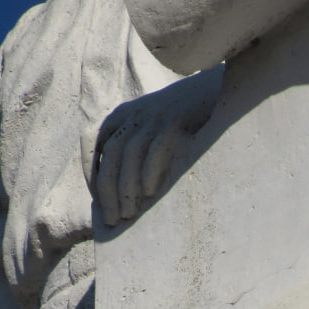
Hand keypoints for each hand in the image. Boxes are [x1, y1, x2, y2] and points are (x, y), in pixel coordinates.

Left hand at [94, 68, 222, 226]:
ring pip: (130, 153)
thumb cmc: (183, 118)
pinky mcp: (175, 119)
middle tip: (113, 220)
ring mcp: (154, 115)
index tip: (97, 202)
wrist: (217, 87)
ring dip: (126, 187)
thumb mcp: (151, 125)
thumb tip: (123, 193)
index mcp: (121, 115)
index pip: (92, 143)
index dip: (90, 173)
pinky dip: (150, 171)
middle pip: (110, 154)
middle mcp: (133, 114)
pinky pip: (157, 148)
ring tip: (129, 214)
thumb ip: (135, 148)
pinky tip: (149, 193)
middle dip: (107, 190)